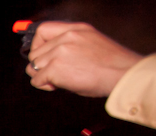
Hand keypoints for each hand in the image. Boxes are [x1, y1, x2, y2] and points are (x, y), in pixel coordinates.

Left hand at [26, 22, 141, 96]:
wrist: (122, 74)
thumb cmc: (111, 65)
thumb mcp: (91, 43)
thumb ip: (70, 45)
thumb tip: (50, 58)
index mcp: (76, 29)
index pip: (43, 30)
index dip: (37, 45)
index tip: (41, 56)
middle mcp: (66, 37)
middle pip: (35, 52)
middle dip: (40, 66)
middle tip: (53, 74)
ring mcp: (60, 51)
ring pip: (33, 66)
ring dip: (41, 76)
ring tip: (57, 81)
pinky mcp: (55, 67)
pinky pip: (37, 79)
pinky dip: (43, 85)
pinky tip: (57, 86)